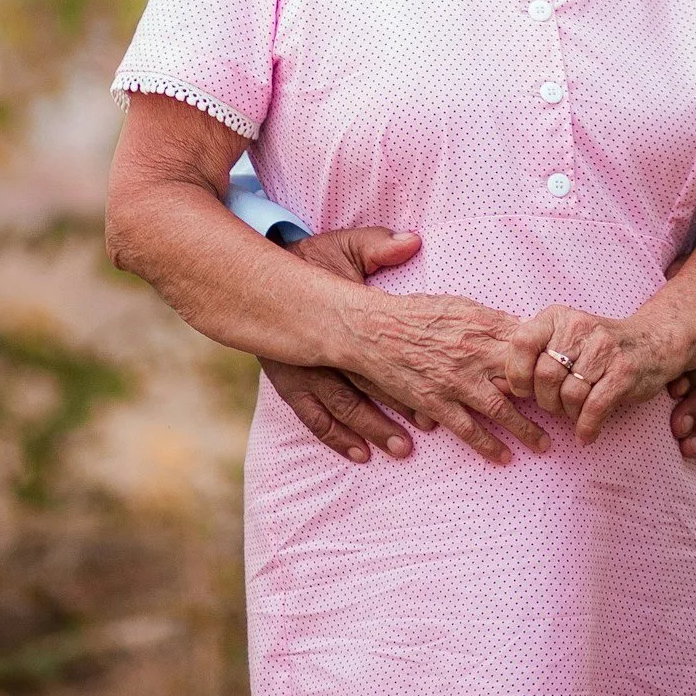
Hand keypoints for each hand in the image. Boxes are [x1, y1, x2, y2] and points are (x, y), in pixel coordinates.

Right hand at [260, 228, 435, 464]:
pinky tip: (358, 454)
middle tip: (427, 429)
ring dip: (372, 429)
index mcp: (342, 318)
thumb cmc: (313, 260)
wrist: (261, 273)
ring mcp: (304, 371)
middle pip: (366, 385)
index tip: (434, 392)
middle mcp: (323, 350)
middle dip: (398, 408)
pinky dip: (335, 437)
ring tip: (401, 449)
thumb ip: (378, 245)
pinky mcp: (288, 384)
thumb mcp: (344, 246)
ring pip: (342, 408)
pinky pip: (312, 417)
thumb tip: (412, 241)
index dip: (407, 375)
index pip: (379, 352)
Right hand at [329, 287, 550, 466]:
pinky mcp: (435, 401)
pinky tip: (503, 457)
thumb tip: (520, 328)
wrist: (371, 328)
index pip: (529, 344)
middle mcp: (475, 353)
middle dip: (548, 399)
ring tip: (545, 446)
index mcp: (483, 324)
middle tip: (569, 415)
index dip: (551, 360)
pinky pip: (467, 428)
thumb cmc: (414, 312)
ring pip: (502, 410)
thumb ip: (490, 319)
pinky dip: (487, 444)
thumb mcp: (458, 304)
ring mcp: (456, 380)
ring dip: (526, 430)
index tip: (569, 373)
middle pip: (523, 380)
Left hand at [504, 306, 676, 443]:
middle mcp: (580, 326)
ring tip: (574, 413)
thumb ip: (536, 350)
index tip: (524, 389)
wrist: (652, 342)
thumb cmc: (598, 346)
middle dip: (545, 400)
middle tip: (554, 405)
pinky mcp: (624, 371)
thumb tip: (498, 381)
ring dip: (568, 413)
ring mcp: (604, 348)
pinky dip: (586, 427)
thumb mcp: (565, 335)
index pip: (521, 343)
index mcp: (558, 316)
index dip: (516, 373)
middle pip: (545, 374)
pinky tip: (586, 434)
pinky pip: (594, 407)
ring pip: (568, 394)